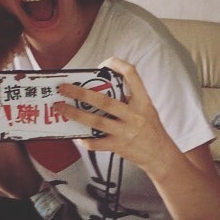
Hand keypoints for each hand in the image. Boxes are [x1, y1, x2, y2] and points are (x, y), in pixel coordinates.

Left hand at [53, 57, 174, 175]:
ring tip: (60, 108)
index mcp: (142, 101)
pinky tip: (76, 136)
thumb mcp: (146, 109)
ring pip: (95, 121)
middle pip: (103, 101)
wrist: (160, 155)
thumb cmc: (150, 129)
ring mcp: (125, 132)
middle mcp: (133, 115)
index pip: (132, 75)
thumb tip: (101, 88)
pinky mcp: (118, 147)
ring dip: (74, 114)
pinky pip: (96, 143)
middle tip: (64, 88)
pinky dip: (84, 140)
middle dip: (80, 93)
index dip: (117, 65)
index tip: (104, 63)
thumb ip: (128, 98)